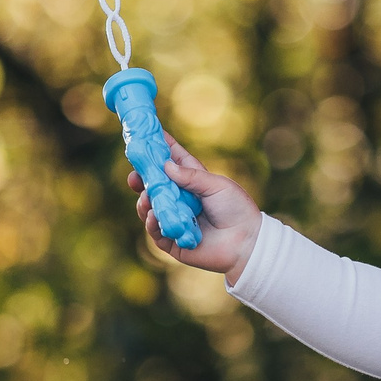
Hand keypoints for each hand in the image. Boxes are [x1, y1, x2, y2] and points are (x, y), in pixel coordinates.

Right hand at [130, 139, 262, 281]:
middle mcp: (180, 200)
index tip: (144, 138)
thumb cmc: (236, 209)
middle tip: (134, 177)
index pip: (172, 162)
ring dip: (145, 202)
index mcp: (193, 182)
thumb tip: (166, 166)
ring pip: (150, 208)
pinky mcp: (173, 241)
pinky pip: (156, 231)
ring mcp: (175, 219)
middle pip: (155, 186)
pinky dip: (152, 222)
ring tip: (146, 197)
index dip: (159, 150)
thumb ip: (191, 176)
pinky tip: (152, 216)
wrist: (246, 242)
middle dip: (142, 180)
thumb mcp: (216, 185)